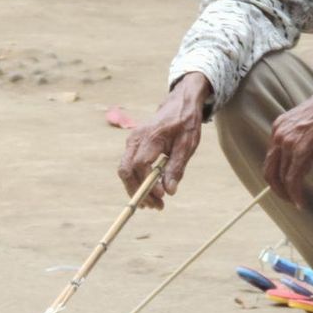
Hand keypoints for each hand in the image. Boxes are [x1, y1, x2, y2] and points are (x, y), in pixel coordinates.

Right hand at [119, 72, 210, 209]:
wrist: (179, 105)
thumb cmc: (185, 124)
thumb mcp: (187, 145)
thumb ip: (176, 168)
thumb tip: (169, 191)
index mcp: (151, 137)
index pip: (141, 165)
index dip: (148, 183)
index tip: (162, 196)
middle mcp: (135, 140)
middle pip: (126, 171)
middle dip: (138, 192)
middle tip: (156, 206)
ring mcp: (131, 142)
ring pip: (125, 171)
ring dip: (137, 190)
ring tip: (154, 204)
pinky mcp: (132, 146)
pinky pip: (129, 167)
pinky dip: (137, 182)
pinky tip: (150, 192)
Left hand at [263, 80, 312, 207]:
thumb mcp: (306, 122)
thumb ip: (297, 137)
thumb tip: (299, 154)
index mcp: (278, 127)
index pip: (270, 158)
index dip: (275, 174)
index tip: (283, 184)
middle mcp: (279, 135)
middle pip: (270, 170)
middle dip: (277, 188)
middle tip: (286, 198)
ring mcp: (288, 144)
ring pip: (281, 177)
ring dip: (288, 194)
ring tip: (296, 202)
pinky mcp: (300, 153)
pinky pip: (293, 180)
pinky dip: (295, 194)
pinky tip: (301, 203)